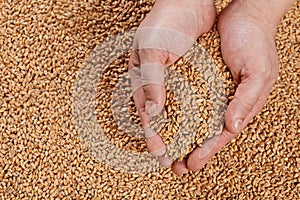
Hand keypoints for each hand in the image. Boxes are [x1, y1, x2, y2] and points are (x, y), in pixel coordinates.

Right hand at [129, 0, 215, 165]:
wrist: (190, 2)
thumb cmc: (165, 22)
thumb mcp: (152, 48)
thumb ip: (150, 80)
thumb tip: (152, 112)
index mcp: (144, 79)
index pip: (147, 113)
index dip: (153, 134)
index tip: (160, 154)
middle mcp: (160, 85)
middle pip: (164, 120)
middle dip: (168, 142)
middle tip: (174, 164)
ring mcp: (178, 83)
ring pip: (180, 115)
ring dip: (184, 135)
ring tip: (189, 155)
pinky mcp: (194, 78)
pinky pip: (196, 102)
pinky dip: (198, 118)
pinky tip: (203, 131)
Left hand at [173, 1, 283, 173]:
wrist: (245, 16)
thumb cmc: (255, 42)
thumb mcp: (258, 71)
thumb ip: (246, 100)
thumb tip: (232, 127)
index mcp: (242, 105)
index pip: (222, 135)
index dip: (207, 151)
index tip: (191, 164)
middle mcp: (226, 102)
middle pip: (206, 132)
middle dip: (191, 149)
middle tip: (175, 166)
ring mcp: (213, 91)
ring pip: (195, 119)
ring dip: (182, 135)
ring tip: (167, 149)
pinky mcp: (202, 79)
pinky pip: (189, 99)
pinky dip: (180, 112)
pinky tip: (168, 120)